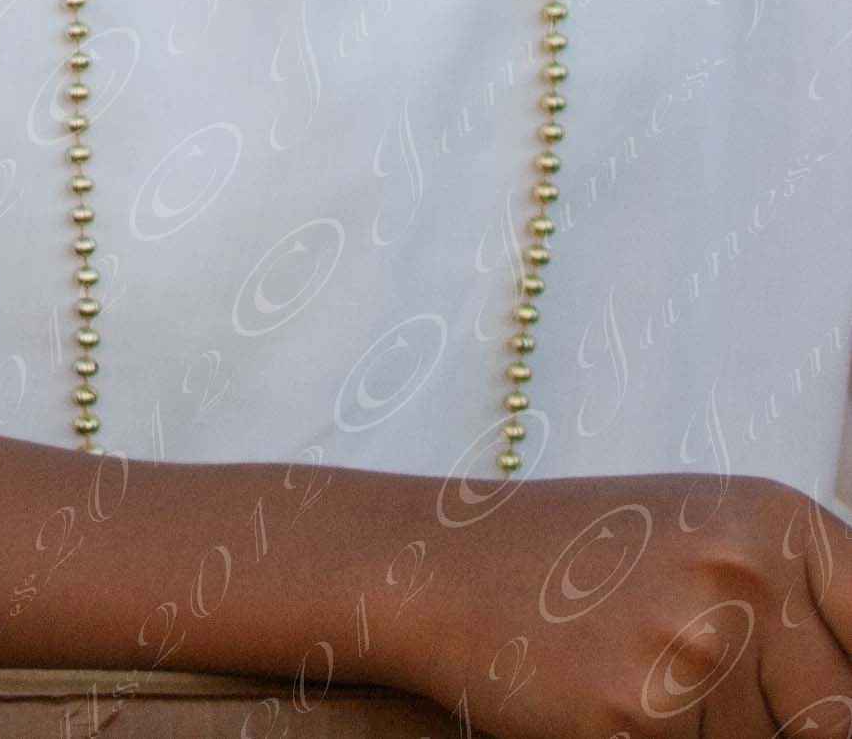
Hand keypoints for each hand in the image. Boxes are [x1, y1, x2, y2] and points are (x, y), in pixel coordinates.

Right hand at [366, 472, 851, 738]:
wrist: (430, 566)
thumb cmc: (583, 561)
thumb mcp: (709, 552)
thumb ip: (805, 619)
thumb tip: (851, 715)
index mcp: (779, 522)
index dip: (848, 688)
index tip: (817, 696)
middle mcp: (746, 576)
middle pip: (838, 718)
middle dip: (779, 720)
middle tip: (684, 670)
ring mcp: (690, 647)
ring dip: (712, 732)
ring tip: (639, 674)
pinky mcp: (636, 716)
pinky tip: (605, 699)